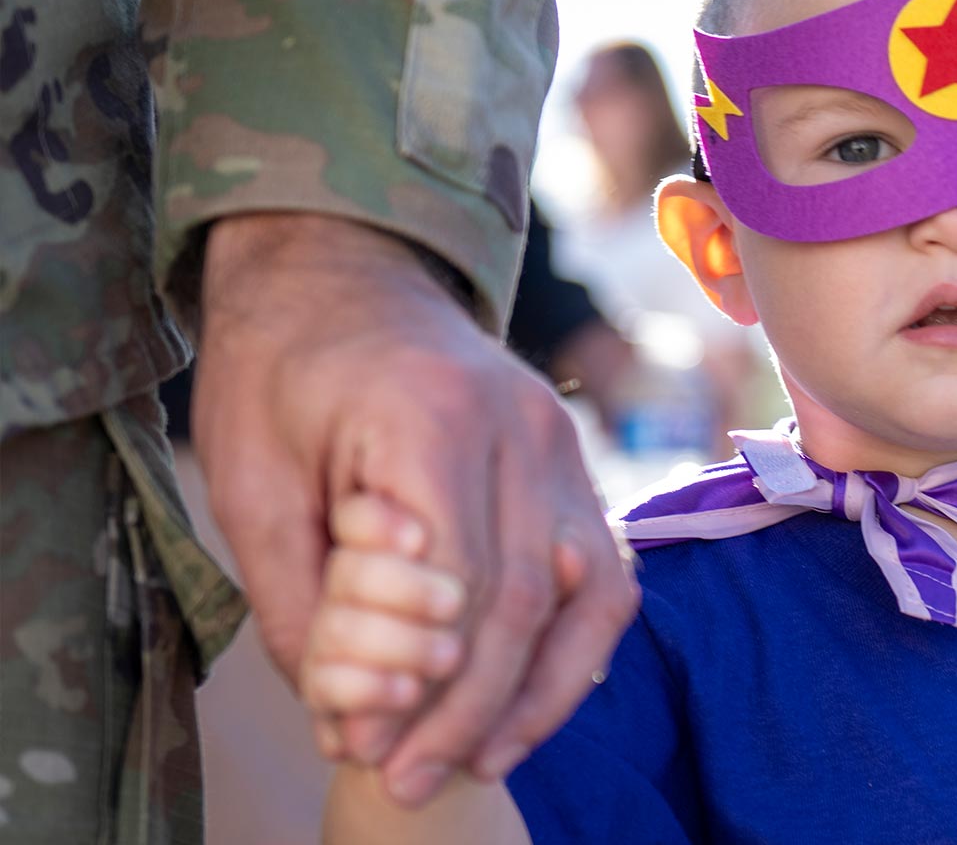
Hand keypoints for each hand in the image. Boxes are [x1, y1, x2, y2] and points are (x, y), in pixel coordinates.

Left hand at [194, 213, 637, 805]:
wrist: (345, 278)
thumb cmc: (285, 373)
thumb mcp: (252, 478)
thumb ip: (300, 593)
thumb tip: (349, 712)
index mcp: (436, 413)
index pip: (456, 576)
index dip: (415, 679)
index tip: (361, 746)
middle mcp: (526, 427)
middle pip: (523, 597)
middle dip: (467, 708)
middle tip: (406, 779)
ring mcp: (565, 446)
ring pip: (585, 596)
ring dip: (535, 697)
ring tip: (477, 764)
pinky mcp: (578, 469)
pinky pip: (603, 579)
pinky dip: (574, 656)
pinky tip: (525, 711)